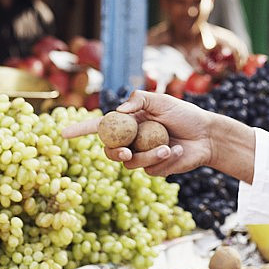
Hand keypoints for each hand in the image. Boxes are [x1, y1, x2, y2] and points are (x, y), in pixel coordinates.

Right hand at [61, 90, 215, 176]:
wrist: (206, 135)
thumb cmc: (184, 114)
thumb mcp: (161, 100)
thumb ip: (139, 99)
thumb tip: (119, 110)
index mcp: (129, 121)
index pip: (100, 126)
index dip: (80, 130)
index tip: (62, 133)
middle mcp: (132, 139)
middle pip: (110, 150)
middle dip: (115, 152)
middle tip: (128, 151)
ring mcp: (142, 155)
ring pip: (132, 162)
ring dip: (150, 155)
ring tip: (169, 148)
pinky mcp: (155, 168)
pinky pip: (150, 169)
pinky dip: (165, 161)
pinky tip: (179, 151)